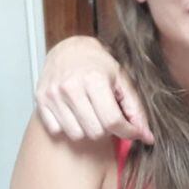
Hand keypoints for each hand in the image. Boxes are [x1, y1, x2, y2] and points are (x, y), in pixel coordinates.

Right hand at [35, 36, 152, 143]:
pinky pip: (57, 130)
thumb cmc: (99, 65)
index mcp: (94, 80)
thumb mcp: (123, 81)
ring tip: (91, 113)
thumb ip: (136, 110)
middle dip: (106, 129)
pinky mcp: (40, 100)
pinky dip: (68, 127)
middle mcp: (71, 87)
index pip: (112, 121)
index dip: (127, 132)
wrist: (70, 50)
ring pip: (76, 134)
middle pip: (95, 131)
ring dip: (87, 129)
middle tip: (107, 116)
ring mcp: (53, 94)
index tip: (131, 131)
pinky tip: (74, 113)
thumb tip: (148, 138)